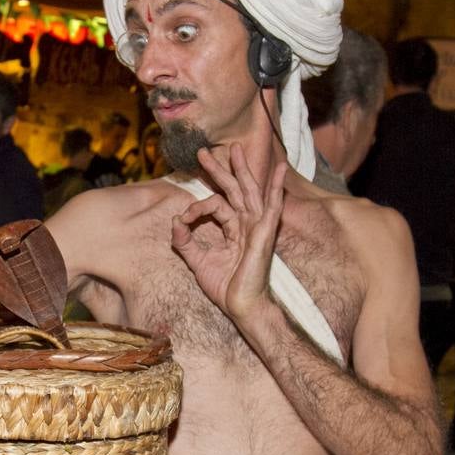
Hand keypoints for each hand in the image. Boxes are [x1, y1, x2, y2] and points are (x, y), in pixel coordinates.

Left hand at [170, 143, 286, 321]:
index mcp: (233, 229)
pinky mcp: (266, 232)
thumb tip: (174, 221)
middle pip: (232, 190)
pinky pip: (273, 205)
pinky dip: (276, 187)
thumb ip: (185, 241)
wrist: (242, 306)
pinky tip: (279, 169)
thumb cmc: (225, 287)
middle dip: (219, 170)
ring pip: (249, 191)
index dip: (197, 207)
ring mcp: (257, 226)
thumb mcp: (198, 262)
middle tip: (203, 152)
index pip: (215, 205)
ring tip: (235, 149)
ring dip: (242, 169)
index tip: (183, 218)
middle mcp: (246, 224)